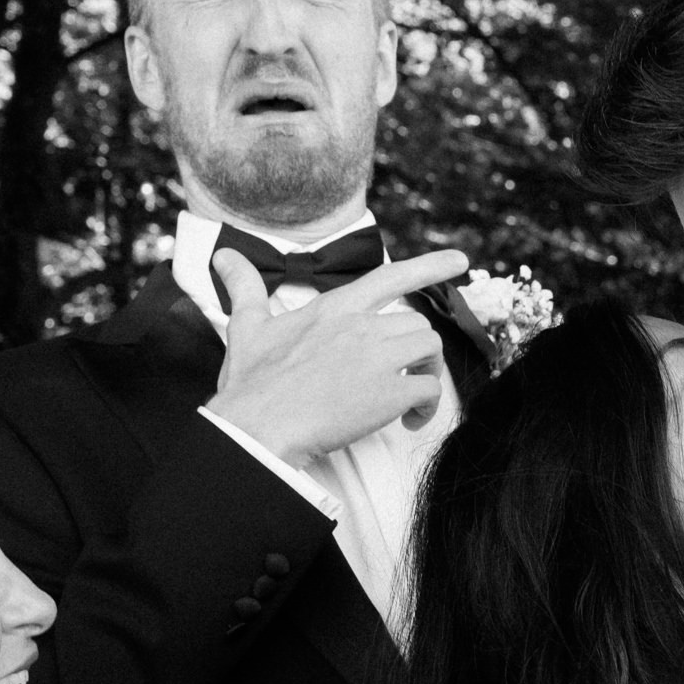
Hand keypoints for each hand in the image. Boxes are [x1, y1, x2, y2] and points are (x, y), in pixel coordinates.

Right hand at [201, 246, 470, 465]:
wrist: (258, 426)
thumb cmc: (253, 383)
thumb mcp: (247, 327)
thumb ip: (244, 288)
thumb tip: (223, 257)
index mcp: (334, 309)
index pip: (389, 276)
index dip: (429, 265)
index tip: (460, 260)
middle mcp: (361, 326)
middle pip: (417, 324)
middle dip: (417, 352)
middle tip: (403, 378)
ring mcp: (377, 358)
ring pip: (430, 350)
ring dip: (426, 374)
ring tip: (405, 400)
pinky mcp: (389, 393)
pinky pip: (430, 390)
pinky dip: (427, 408)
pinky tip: (408, 421)